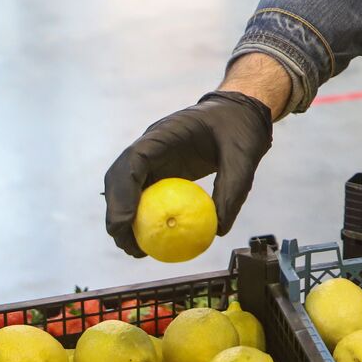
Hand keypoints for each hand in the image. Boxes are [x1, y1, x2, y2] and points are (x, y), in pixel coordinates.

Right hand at [104, 91, 272, 256]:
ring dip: (125, 219)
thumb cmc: (241, 127)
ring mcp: (153, 157)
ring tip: (138, 250)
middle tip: (130, 246)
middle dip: (117, 213)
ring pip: (126, 189)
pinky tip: (154, 240)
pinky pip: (146, 195)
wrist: (242, 111)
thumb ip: (233, 189)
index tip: (126, 223)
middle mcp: (152, 145)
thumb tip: (218, 229)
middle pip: (120, 179)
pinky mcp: (161, 170)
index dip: (122, 192)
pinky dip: (145, 217)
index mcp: (166, 132)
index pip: (133, 160)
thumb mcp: (244, 156)